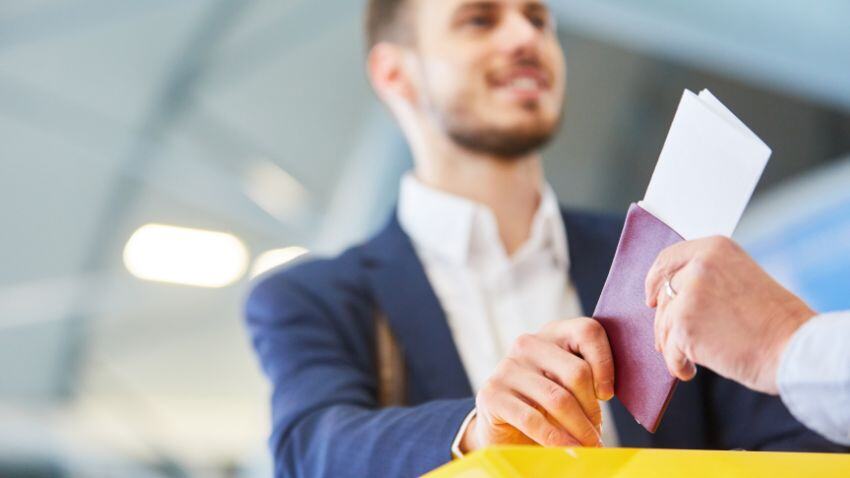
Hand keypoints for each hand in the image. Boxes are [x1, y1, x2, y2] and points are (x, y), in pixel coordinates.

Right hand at [461, 317, 613, 451]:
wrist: (505, 428)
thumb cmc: (548, 405)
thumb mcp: (570, 385)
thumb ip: (589, 378)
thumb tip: (609, 393)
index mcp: (553, 333)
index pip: (587, 331)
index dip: (605, 363)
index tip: (607, 395)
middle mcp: (527, 344)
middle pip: (576, 372)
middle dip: (592, 409)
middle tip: (595, 432)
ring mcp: (507, 367)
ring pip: (558, 399)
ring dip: (579, 429)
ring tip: (588, 446)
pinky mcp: (492, 394)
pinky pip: (532, 419)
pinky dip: (556, 440)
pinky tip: (568, 450)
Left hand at [645, 236, 815, 393]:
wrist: (795, 348)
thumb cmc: (775, 321)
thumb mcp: (742, 279)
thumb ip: (709, 278)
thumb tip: (672, 294)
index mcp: (714, 248)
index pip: (667, 259)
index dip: (654, 279)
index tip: (649, 297)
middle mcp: (698, 266)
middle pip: (664, 294)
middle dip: (664, 320)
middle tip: (669, 340)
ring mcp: (689, 295)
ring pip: (663, 323)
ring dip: (671, 344)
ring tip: (686, 359)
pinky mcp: (684, 326)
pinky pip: (669, 348)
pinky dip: (677, 363)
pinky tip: (690, 370)